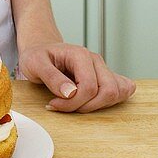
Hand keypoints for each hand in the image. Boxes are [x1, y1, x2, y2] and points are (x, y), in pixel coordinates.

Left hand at [17, 40, 136, 112]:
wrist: (42, 51)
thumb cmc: (38, 56)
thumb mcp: (35, 63)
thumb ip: (51, 77)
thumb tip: (71, 93)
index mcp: (80, 55)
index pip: (89, 87)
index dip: (73, 103)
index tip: (54, 104)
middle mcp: (95, 61)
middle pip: (108, 91)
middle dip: (87, 107)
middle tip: (66, 107)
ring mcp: (102, 69)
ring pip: (117, 93)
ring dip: (98, 106)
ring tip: (77, 104)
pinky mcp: (105, 77)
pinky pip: (122, 90)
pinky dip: (112, 101)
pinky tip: (93, 102)